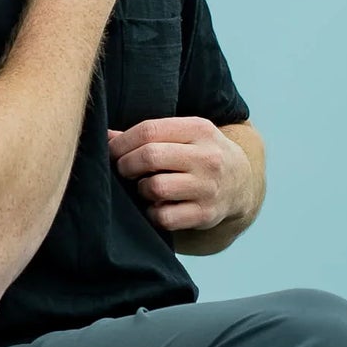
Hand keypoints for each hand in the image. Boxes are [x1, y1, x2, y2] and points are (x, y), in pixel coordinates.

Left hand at [107, 117, 249, 233]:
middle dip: (126, 165)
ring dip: (141, 189)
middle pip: (150, 156)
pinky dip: (153, 213)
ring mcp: (208, 187)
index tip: (112, 151)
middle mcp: (207, 157)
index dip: (122, 142)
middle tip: (124, 170)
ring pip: (155, 187)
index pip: (149, 130)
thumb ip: (149, 134)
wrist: (241, 184)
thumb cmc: (200, 154)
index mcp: (199, 129)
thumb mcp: (184, 134)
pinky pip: (164, 216)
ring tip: (146, 187)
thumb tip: (106, 136)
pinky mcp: (205, 214)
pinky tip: (157, 206)